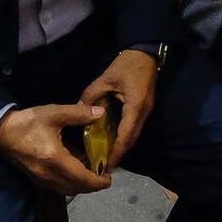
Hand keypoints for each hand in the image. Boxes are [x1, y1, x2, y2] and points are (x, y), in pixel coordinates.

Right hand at [0, 104, 111, 194]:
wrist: (1, 133)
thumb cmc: (27, 123)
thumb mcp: (54, 113)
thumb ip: (79, 114)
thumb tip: (101, 114)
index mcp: (56, 160)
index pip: (83, 179)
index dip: (99, 181)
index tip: (110, 177)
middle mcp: (50, 175)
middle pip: (77, 189)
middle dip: (93, 185)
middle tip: (104, 173)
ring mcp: (42, 180)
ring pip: (68, 190)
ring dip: (82, 185)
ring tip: (92, 171)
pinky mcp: (37, 180)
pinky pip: (59, 187)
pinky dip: (71, 183)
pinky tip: (75, 169)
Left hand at [79, 48, 157, 167]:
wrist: (145, 53)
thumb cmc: (126, 65)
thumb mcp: (105, 78)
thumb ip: (90, 96)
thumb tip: (77, 112)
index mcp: (135, 107)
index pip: (125, 135)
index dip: (116, 152)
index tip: (106, 166)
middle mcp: (143, 113)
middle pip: (131, 140)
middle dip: (118, 155)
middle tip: (103, 168)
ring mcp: (145, 112)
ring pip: (133, 136)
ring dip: (121, 148)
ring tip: (105, 159)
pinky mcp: (142, 110)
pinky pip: (132, 128)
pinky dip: (123, 138)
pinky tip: (111, 142)